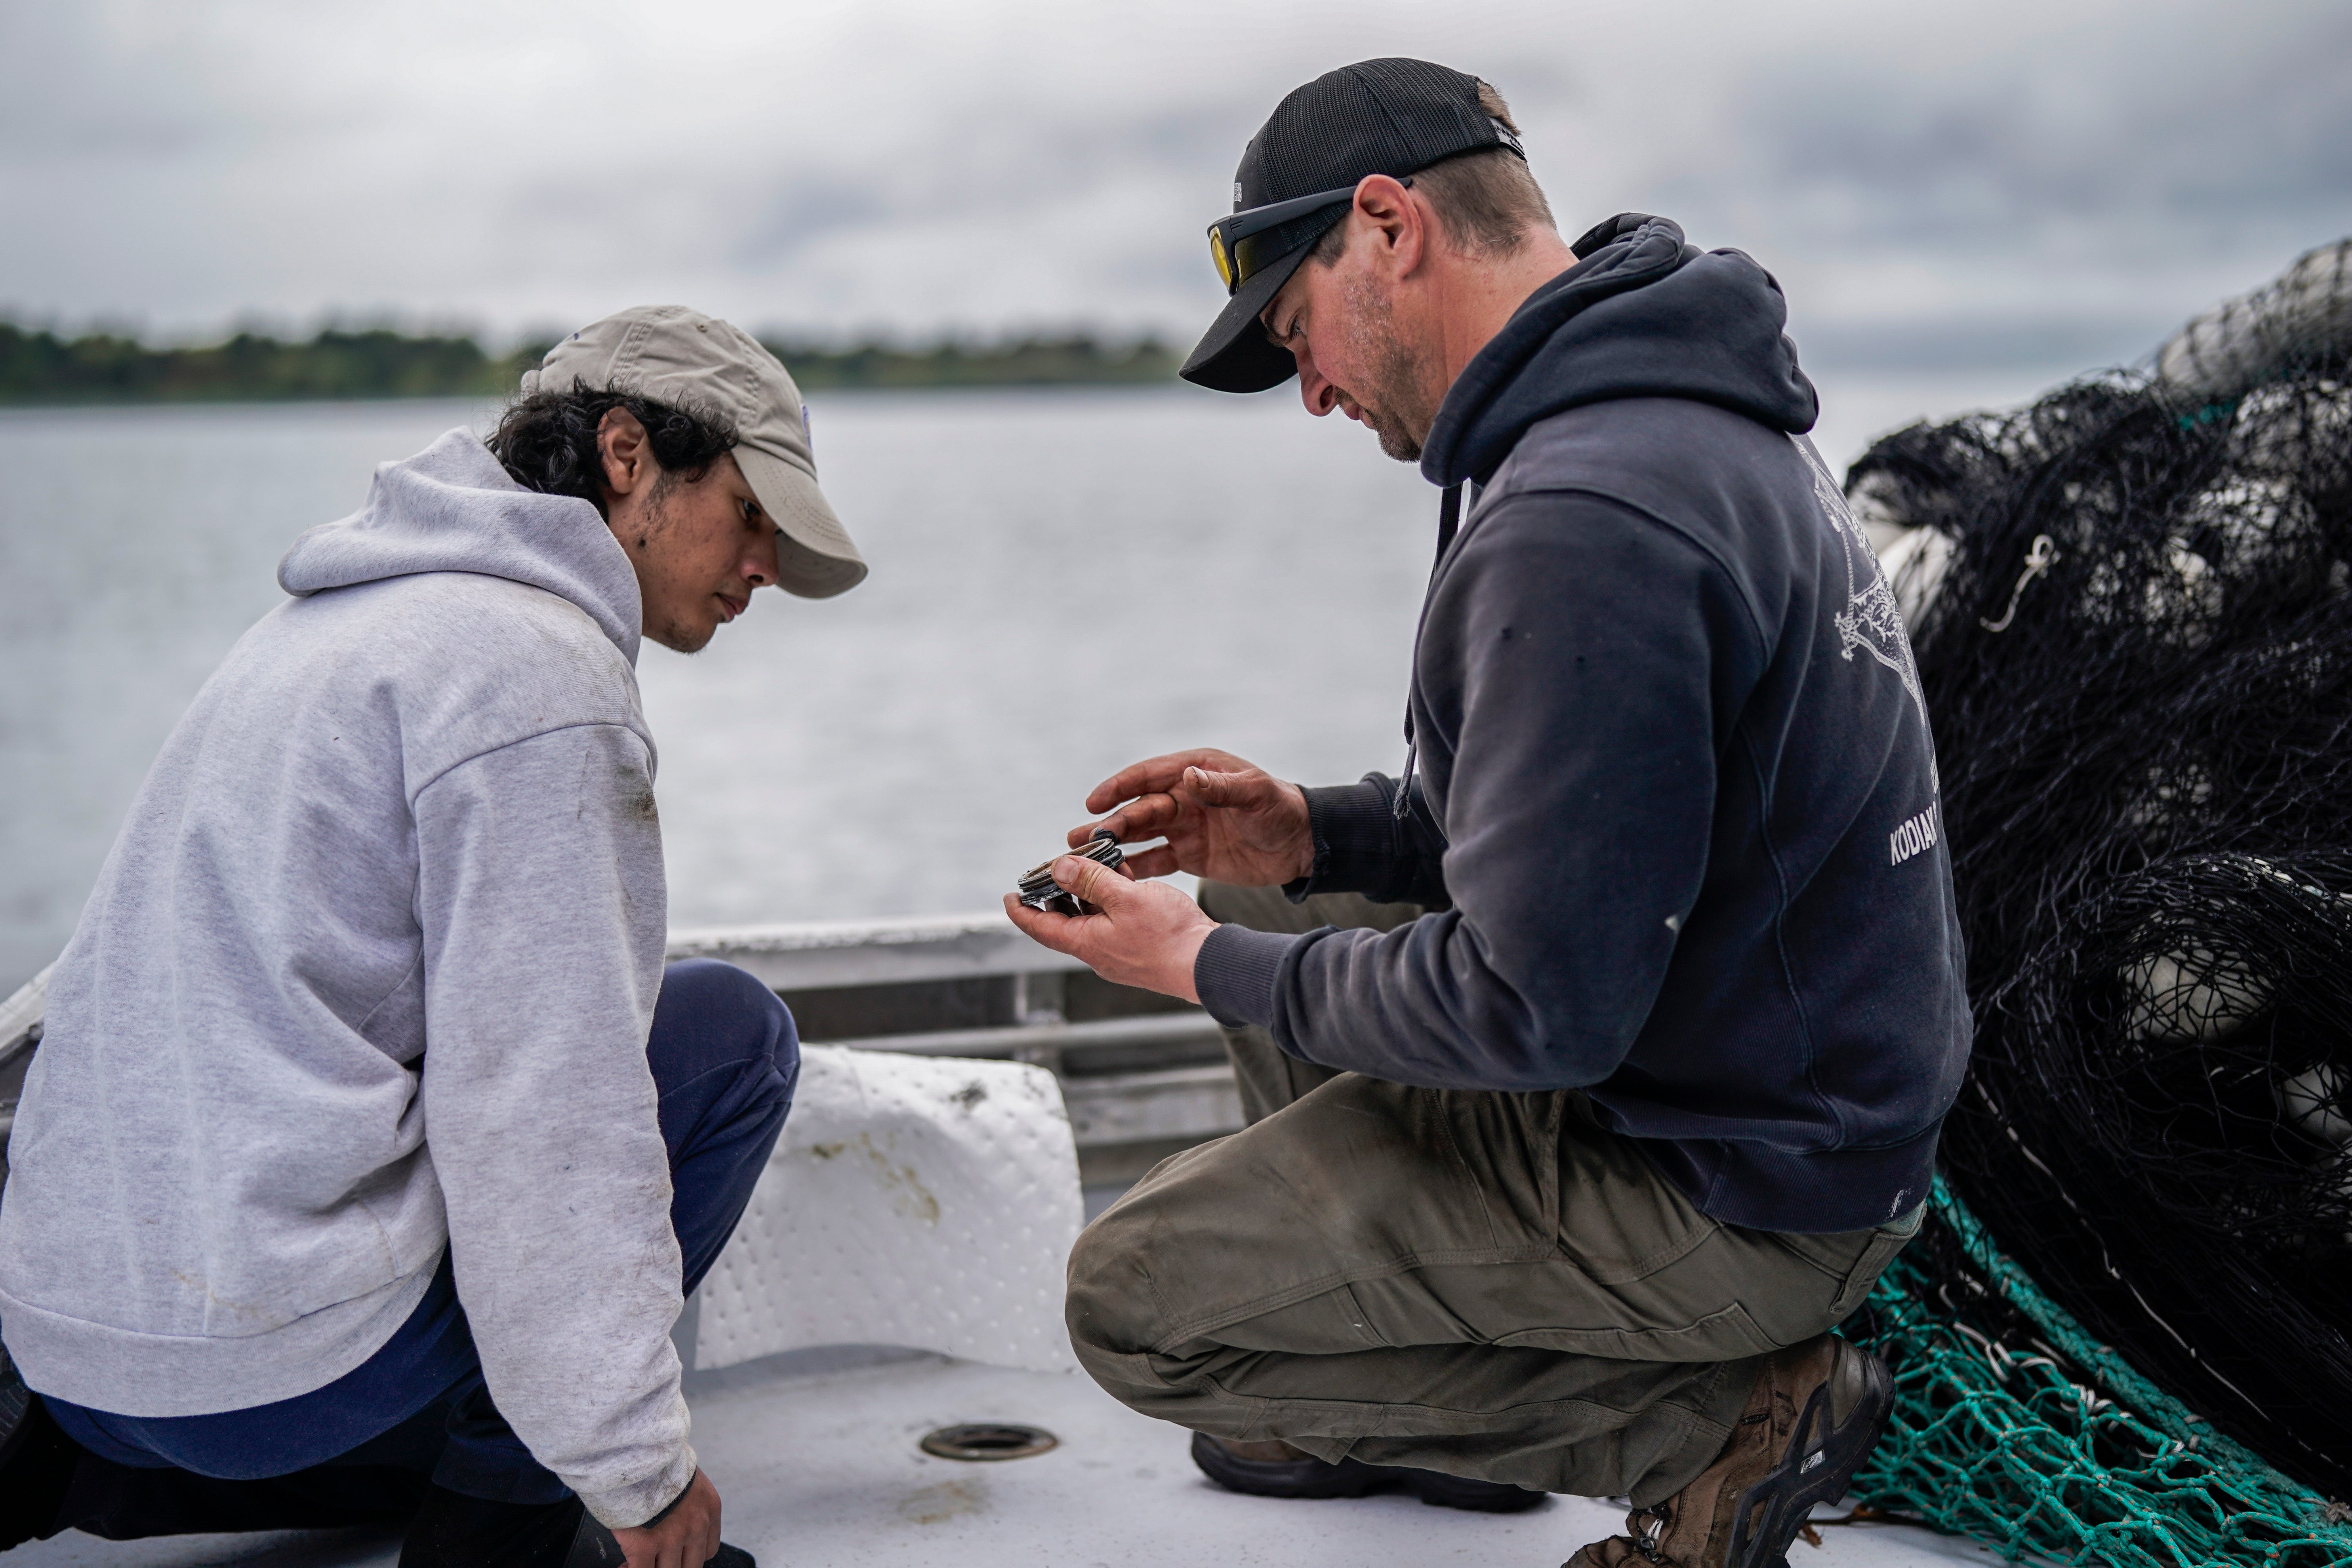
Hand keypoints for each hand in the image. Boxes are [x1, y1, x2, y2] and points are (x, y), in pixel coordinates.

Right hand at [614, 1469, 721, 1567]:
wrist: (637, 1452)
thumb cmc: (656, 1462)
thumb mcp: (686, 1479)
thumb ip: (689, 1504)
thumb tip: (675, 1521)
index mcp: (710, 1509)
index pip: (709, 1550)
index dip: (689, 1556)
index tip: (676, 1555)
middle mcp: (696, 1526)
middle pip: (691, 1565)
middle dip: (673, 1564)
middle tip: (657, 1559)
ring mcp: (672, 1538)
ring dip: (652, 1566)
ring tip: (639, 1560)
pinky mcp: (646, 1545)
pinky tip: (625, 1563)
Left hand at [1005, 851, 1217, 1001]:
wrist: (1210, 963)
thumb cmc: (1170, 935)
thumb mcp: (1125, 897)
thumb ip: (1091, 880)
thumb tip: (1059, 867)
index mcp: (1086, 943)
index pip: (1040, 927)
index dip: (1021, 910)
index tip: (1010, 895)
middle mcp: (1098, 951)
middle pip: (1065, 920)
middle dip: (1058, 893)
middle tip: (1057, 868)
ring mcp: (1119, 951)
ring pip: (1092, 918)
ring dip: (1089, 891)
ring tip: (1094, 864)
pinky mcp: (1139, 948)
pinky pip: (1115, 921)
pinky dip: (1112, 899)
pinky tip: (1123, 877)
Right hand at [1076, 748, 1311, 887]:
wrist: (1303, 845)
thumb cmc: (1282, 809)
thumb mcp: (1256, 794)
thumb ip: (1221, 787)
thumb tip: (1186, 776)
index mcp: (1196, 771)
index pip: (1149, 776)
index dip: (1119, 788)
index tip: (1094, 802)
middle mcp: (1184, 796)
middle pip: (1139, 809)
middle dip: (1109, 823)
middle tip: (1079, 837)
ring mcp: (1184, 827)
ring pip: (1140, 835)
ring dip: (1112, 844)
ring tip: (1081, 854)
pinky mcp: (1189, 854)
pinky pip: (1156, 860)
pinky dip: (1135, 868)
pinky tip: (1113, 878)